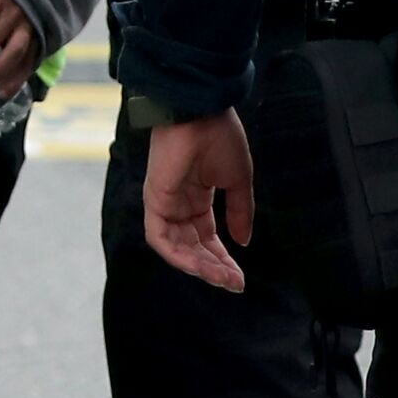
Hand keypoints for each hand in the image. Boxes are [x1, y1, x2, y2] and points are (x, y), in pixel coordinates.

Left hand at [143, 111, 253, 291]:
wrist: (202, 113)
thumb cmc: (220, 138)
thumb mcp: (238, 180)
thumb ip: (239, 212)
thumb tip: (243, 242)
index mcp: (197, 197)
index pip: (207, 237)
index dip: (223, 258)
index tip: (240, 278)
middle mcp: (178, 203)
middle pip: (192, 247)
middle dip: (214, 268)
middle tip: (235, 284)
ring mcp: (164, 203)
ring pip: (176, 247)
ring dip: (199, 266)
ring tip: (223, 278)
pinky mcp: (153, 200)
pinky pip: (159, 238)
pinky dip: (177, 255)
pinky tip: (199, 266)